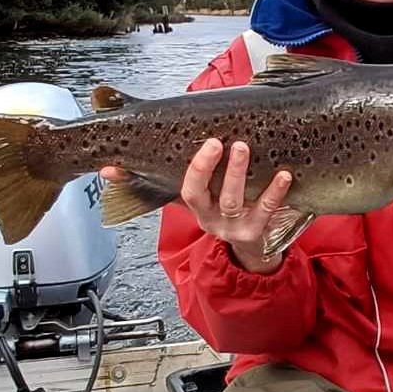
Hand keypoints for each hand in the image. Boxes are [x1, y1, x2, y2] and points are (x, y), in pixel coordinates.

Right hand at [101, 139, 291, 273]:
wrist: (250, 250)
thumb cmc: (218, 211)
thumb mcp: (187, 200)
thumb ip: (151, 183)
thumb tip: (108, 168)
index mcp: (194, 208)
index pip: (185, 190)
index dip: (193, 168)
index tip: (206, 142)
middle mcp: (211, 220)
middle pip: (207, 195)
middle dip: (211, 168)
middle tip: (222, 141)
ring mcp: (234, 228)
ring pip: (235, 201)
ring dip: (240, 174)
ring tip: (245, 147)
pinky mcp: (258, 234)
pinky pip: (268, 211)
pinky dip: (276, 192)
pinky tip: (284, 174)